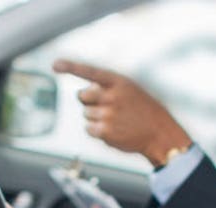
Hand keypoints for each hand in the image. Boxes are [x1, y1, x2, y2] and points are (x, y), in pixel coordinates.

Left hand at [52, 59, 191, 166]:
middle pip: (82, 96)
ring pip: (86, 114)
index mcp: (118, 82)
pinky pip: (89, 129)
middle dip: (88, 102)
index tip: (55, 65)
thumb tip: (83, 93)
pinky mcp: (105, 132)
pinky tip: (113, 130)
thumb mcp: (130, 90)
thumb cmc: (144, 110)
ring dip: (96, 118)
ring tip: (116, 120)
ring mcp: (107, 114)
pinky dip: (97, 131)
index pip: (90, 72)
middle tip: (106, 107)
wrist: (159, 134)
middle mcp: (111, 96)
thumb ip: (107, 87)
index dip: (71, 67)